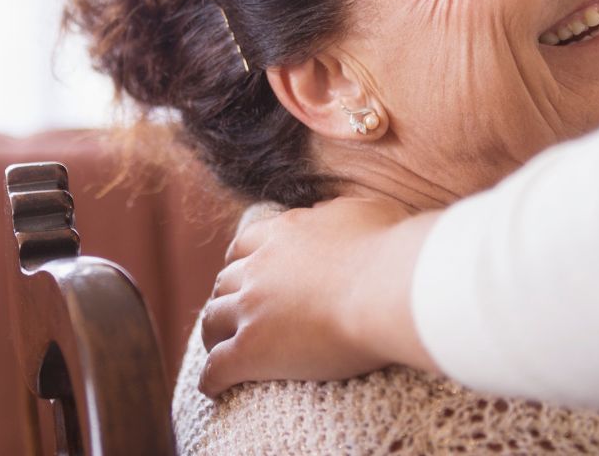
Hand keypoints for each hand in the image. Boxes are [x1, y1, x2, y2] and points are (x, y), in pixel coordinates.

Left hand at [198, 196, 437, 396]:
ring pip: (212, 320)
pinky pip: (216, 368)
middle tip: (235, 312)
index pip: (246, 244)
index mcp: (284, 232)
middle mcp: (260, 266)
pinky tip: (214, 388)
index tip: (245, 272)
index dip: (242, 260)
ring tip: (218, 347)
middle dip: (226, 296)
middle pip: (225, 281)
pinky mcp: (252, 349)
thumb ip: (335, 211)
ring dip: (212, 334)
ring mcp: (252, 307)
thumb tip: (323, 211)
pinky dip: (211, 379)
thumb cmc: (387, 249)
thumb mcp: (363, 211)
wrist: (387, 287)